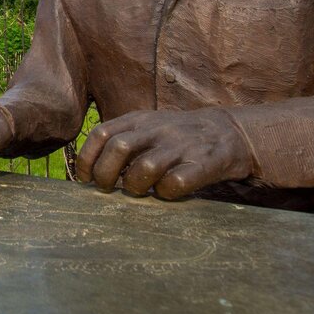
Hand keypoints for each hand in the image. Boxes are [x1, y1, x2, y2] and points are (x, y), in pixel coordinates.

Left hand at [76, 109, 254, 199]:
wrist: (228, 132)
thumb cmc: (176, 136)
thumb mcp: (147, 126)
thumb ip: (121, 139)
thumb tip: (89, 170)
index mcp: (138, 120)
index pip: (101, 134)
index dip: (87, 159)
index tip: (85, 179)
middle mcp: (156, 130)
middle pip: (118, 149)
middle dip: (105, 175)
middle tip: (107, 189)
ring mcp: (179, 146)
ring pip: (145, 167)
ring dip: (134, 186)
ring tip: (138, 191)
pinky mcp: (202, 164)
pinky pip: (175, 183)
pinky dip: (165, 193)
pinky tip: (166, 193)